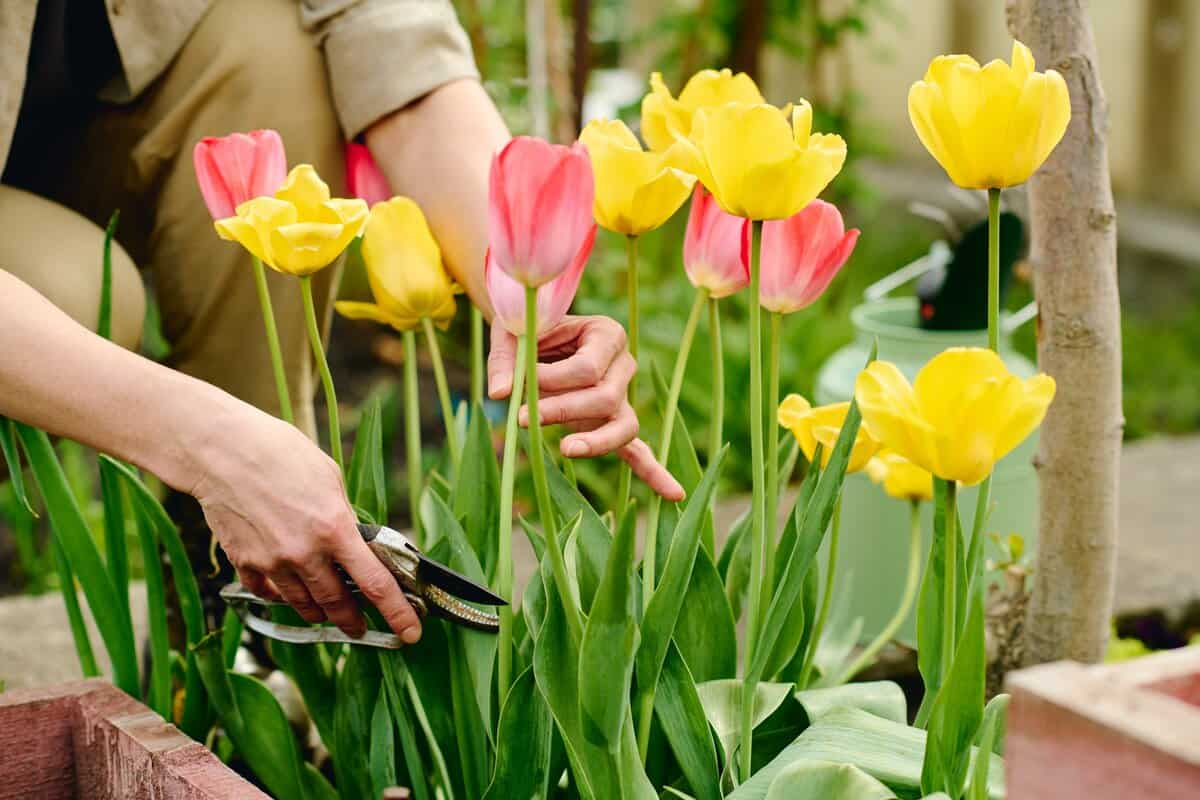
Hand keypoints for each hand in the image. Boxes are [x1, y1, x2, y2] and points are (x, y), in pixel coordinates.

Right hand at [184, 404, 422, 641]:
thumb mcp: (329, 478)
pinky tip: (287, 590)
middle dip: (353, 621)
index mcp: (335, 529)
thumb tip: (355, 543)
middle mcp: (305, 553)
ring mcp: (272, 562)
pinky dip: (281, 596)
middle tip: (361, 628)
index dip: (397, 613)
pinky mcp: (244, 562)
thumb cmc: (280, 453)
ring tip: (328, 612)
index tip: (411, 633)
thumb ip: (343, 517)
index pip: (375, 584)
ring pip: (303, 604)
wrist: (222, 450)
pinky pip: (268, 593)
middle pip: (338, 604)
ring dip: (320, 612)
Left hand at [487, 315, 684, 501]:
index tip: (521, 379)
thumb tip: (501, 395)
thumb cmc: (526, 331)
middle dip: (563, 410)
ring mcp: (623, 398)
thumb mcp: (512, 334)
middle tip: (521, 418)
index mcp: (607, 334)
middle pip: (606, 398)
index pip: (587, 367)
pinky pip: (637, 449)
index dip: (553, 378)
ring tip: (565, 449)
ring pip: (624, 426)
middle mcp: (623, 366)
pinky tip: (674, 494)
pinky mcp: (613, 422)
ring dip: (596, 442)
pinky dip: (653, 472)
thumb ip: (506, 361)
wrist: (535, 336)